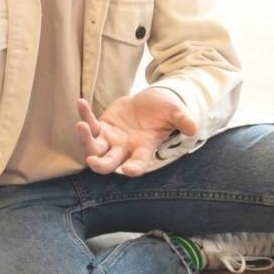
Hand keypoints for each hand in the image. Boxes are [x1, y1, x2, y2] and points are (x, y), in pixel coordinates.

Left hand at [75, 90, 197, 176]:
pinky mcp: (102, 127)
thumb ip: (182, 120)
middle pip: (109, 163)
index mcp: (143, 148)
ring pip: (94, 148)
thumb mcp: (175, 112)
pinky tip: (81, 102)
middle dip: (100, 165)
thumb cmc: (165, 110)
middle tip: (91, 161)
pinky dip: (84, 115)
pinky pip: (90, 125)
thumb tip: (193, 128)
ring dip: (85, 140)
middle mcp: (125, 148)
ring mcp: (111, 139)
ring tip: (80, 126)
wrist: (151, 102)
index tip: (128, 170)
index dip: (134, 168)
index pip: (138, 163)